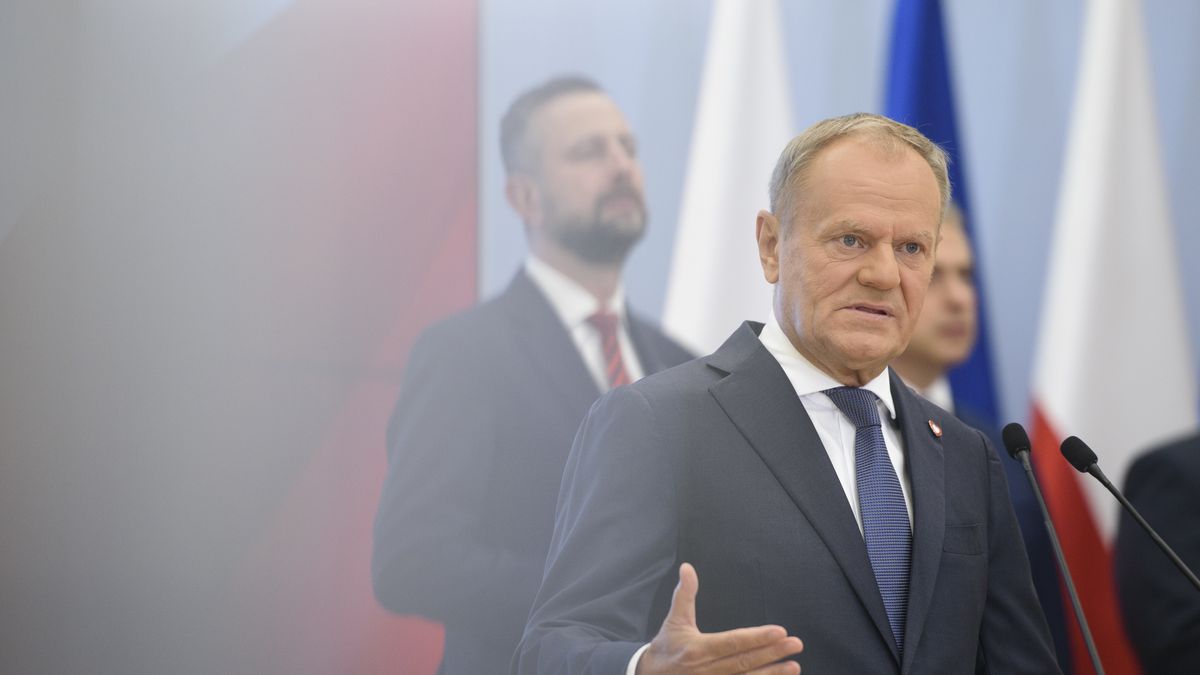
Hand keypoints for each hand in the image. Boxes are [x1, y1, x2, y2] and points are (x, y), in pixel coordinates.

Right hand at [636, 563, 802, 673]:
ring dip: (772, 673)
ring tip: (794, 665)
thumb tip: (688, 568)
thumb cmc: (667, 647)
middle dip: (772, 653)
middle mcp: (707, 669)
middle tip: (795, 644)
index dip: (757, 637)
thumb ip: (685, 594)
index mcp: (698, 648)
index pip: (733, 642)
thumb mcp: (675, 620)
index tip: (779, 631)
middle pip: (745, 661)